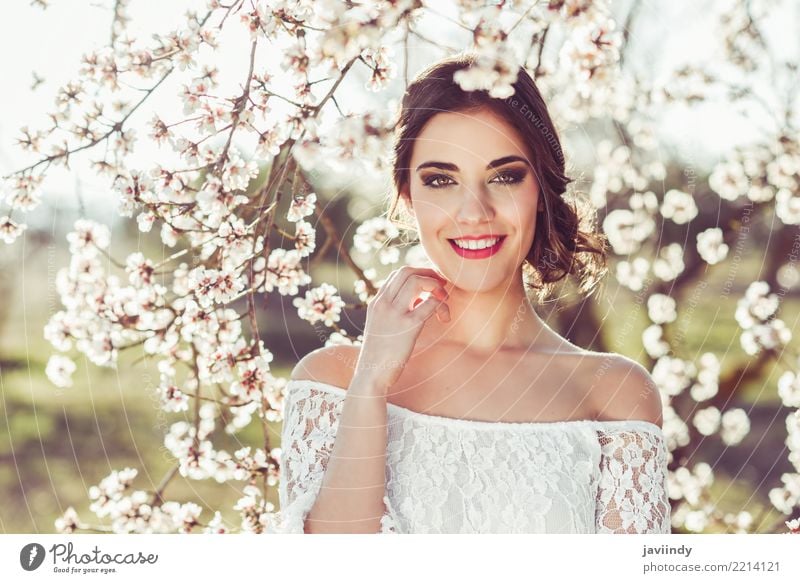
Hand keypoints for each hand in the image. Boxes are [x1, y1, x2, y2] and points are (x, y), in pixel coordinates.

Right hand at [354, 266, 449, 393]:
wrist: (371, 375)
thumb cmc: (379, 355)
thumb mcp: (381, 327)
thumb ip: (393, 312)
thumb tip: (418, 302)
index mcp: (377, 303)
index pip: (398, 274)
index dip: (419, 273)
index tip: (431, 284)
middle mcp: (383, 304)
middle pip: (407, 271)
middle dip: (428, 274)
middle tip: (441, 287)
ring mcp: (395, 314)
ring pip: (417, 282)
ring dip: (436, 287)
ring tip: (444, 300)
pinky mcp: (408, 327)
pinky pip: (429, 304)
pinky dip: (440, 305)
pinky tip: (444, 317)